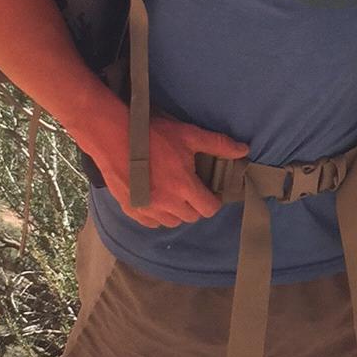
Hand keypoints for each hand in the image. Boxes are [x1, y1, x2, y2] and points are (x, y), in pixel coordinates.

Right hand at [91, 113, 247, 228]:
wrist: (112, 136)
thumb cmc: (152, 134)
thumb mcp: (188, 135)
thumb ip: (218, 144)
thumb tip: (244, 150)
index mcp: (184, 186)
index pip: (209, 208)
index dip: (212, 200)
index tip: (208, 190)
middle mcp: (167, 203)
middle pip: (191, 217)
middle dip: (195, 204)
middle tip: (190, 188)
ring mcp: (147, 208)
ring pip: (171, 222)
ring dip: (176, 211)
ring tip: (173, 193)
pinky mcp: (130, 209)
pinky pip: (150, 222)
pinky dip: (156, 214)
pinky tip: (155, 197)